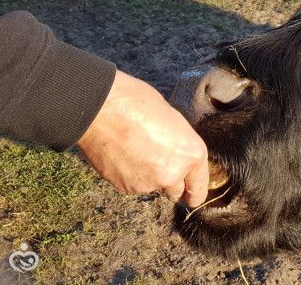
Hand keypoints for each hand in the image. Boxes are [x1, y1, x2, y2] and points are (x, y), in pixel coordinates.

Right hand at [77, 70, 208, 206]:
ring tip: (135, 151)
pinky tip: (123, 155)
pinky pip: (133, 184)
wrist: (101, 110)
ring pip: (153, 186)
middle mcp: (173, 174)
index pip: (199, 187)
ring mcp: (148, 183)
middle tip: (160, 165)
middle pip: (176, 192)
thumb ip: (178, 145)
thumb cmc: (139, 104)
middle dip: (171, 183)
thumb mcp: (172, 120)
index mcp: (191, 154)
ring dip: (148, 176)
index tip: (191, 196)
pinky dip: (130, 175)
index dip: (195, 192)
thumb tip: (176, 154)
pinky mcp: (125, 187)